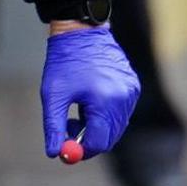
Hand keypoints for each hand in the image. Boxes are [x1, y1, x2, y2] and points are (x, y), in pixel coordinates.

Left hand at [39, 25, 139, 163]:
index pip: (99, 142)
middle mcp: (123, 98)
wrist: (82, 31)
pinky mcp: (133, 86)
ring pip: (116, 126)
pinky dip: (106, 113)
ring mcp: (131, 92)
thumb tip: (55, 154)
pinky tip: (91, 95)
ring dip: (97, 126)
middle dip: (89, 139)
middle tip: (70, 130)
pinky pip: (121, 111)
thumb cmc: (64, 63)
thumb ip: (54, 127)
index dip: (81, 150)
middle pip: (110, 137)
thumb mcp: (53, 96)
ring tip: (79, 107)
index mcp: (104, 101)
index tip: (66, 148)